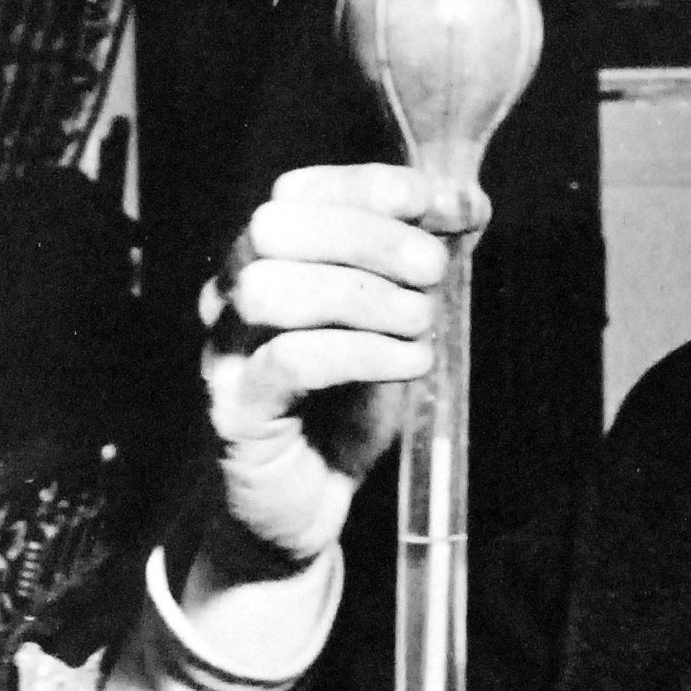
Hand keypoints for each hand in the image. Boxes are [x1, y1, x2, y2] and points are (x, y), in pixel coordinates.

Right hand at [198, 160, 458, 567]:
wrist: (304, 504)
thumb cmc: (344, 409)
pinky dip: (361, 352)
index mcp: (267, 263)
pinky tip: (408, 362)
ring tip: (419, 325)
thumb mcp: (390, 326)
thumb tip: (465, 204)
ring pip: (270, 288)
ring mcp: (225, 352)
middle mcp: (230, 295)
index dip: (368, 186)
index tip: (436, 205)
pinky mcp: (236, 410)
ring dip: (363, 297)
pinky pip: (287, 362)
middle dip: (366, 236)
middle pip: (274, 225)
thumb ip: (416, 266)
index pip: (297, 191)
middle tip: (431, 272)